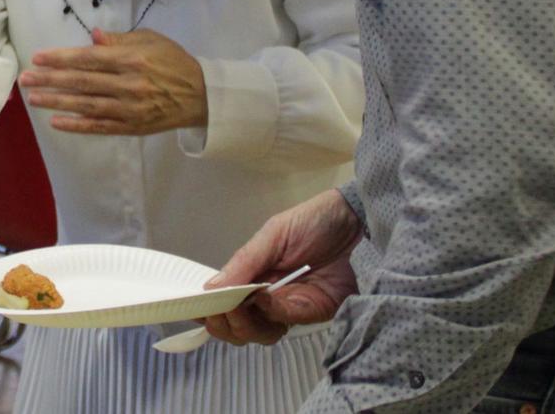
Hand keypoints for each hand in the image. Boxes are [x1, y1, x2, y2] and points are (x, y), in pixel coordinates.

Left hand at [17, 27, 207, 134]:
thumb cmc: (173, 61)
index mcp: (131, 59)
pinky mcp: (131, 127)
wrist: (200, 95)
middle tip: (25, 79)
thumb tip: (94, 36)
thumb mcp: (150, 40)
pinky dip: (77, 126)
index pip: (88, 59)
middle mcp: (128, 84)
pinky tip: (56, 122)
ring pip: (86, 106)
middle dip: (50, 80)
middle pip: (82, 82)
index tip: (38, 58)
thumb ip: (120, 40)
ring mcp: (129, 108)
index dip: (61, 59)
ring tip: (33, 98)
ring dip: (57, 102)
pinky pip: (99, 127)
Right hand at [202, 188, 362, 344]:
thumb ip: (243, 263)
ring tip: (238, 306)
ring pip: (260, 333)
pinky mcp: (316, 313)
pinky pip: (287, 322)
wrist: (357, 222)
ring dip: (245, 325)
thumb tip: (208, 290)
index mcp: (253, 277)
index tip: (196, 310)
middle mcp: (268, 297)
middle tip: (218, 311)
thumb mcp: (272, 235)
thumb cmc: (312, 221)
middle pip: (239, 326)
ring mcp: (292, 307)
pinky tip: (265, 298)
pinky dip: (272, 313)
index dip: (209, 311)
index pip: (224, 303)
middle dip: (224, 324)